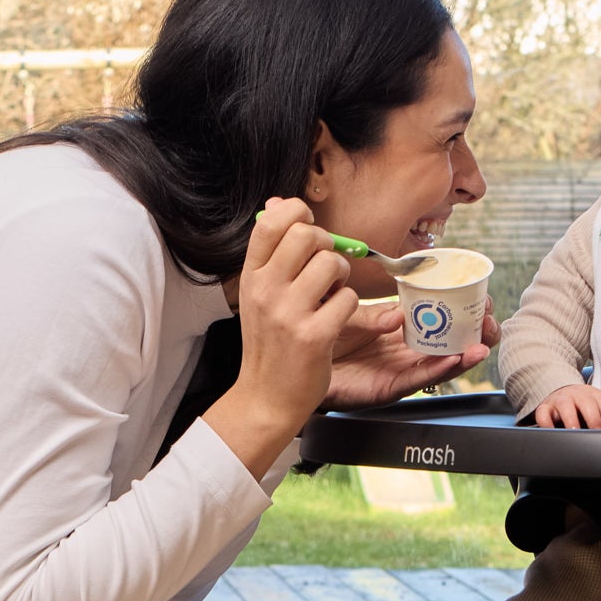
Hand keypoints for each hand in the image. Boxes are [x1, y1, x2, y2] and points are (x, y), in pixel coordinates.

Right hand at [205, 197, 358, 475]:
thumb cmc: (269, 344)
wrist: (265, 398)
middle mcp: (266, 290)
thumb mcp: (258, 294)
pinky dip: (348, 308)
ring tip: (331, 296)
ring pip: (333, 263)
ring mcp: (288, 313)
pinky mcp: (314, 336)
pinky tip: (334, 321)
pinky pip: (348, 299)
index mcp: (251, 276)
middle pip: (307, 234)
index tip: (308, 231)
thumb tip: (281, 202)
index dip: (298, 215)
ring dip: (342, 277)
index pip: (271, 221)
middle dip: (327, 246)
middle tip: (325, 270)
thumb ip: (271, 251)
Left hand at [325, 299, 499, 408]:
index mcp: (398, 326)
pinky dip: (438, 371)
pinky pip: (418, 380)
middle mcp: (403, 349)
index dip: (463, 306)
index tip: (482, 296)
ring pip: (440, 363)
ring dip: (464, 354)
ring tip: (482, 345)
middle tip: (490, 321)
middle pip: (449, 341)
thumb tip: (400, 313)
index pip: (438, 314)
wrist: (293, 366)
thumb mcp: (349, 316)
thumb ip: (374, 315)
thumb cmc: (320, 336)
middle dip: (475, 331)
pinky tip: (455, 361)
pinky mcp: (388, 389)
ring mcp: (398, 369)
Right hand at [534, 383, 600, 429]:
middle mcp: (577, 394)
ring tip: (574, 431)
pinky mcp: (545, 407)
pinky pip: (543, 413)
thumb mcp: (600, 407)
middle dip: (593, 419)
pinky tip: (551, 431)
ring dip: (571, 419)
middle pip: (587, 403)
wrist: (561, 392)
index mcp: (594, 395)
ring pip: (565, 405)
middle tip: (595, 433)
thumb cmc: (584, 406)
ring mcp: (560, 399)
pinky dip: (546, 423)